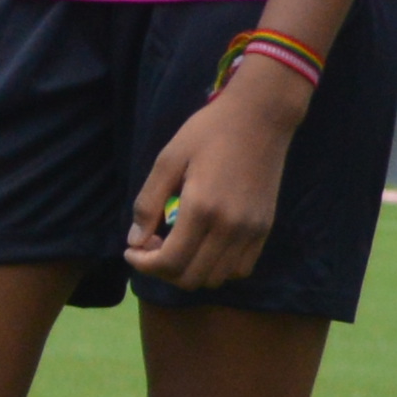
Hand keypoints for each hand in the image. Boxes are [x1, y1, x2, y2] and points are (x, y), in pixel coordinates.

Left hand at [127, 67, 308, 287]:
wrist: (260, 117)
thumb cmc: (208, 132)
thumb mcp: (167, 160)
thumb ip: (148, 203)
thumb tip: (135, 241)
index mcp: (202, 209)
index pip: (169, 262)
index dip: (143, 265)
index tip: (131, 250)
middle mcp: (230, 227)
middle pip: (191, 278)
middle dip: (162, 271)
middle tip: (150, 247)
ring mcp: (251, 231)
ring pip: (216, 279)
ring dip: (190, 271)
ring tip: (176, 246)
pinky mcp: (265, 228)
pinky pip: (240, 268)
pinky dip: (217, 268)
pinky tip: (203, 246)